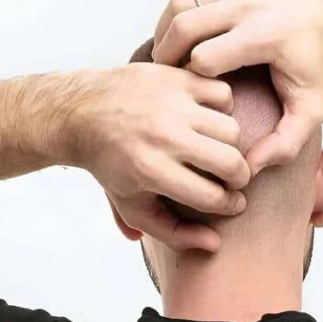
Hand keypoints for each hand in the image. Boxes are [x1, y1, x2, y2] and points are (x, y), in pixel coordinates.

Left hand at [67, 64, 250, 251]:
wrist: (82, 113)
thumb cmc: (111, 166)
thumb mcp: (134, 207)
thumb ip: (173, 233)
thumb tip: (214, 243)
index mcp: (151, 171)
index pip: (212, 197)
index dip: (228, 205)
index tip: (231, 204)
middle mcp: (163, 136)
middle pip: (230, 162)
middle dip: (239, 178)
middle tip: (232, 180)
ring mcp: (170, 103)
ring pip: (231, 128)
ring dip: (230, 145)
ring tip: (217, 150)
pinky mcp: (176, 77)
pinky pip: (223, 94)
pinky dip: (222, 109)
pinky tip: (207, 120)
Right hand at [152, 0, 322, 172]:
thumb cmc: (318, 66)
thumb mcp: (309, 113)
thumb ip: (282, 146)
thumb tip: (247, 169)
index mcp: (265, 35)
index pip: (204, 58)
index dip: (191, 81)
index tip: (191, 99)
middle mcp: (251, 1)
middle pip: (185, 25)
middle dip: (167, 54)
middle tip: (165, 79)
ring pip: (183, 1)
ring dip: (168, 31)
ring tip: (168, 59)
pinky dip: (186, 13)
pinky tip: (190, 39)